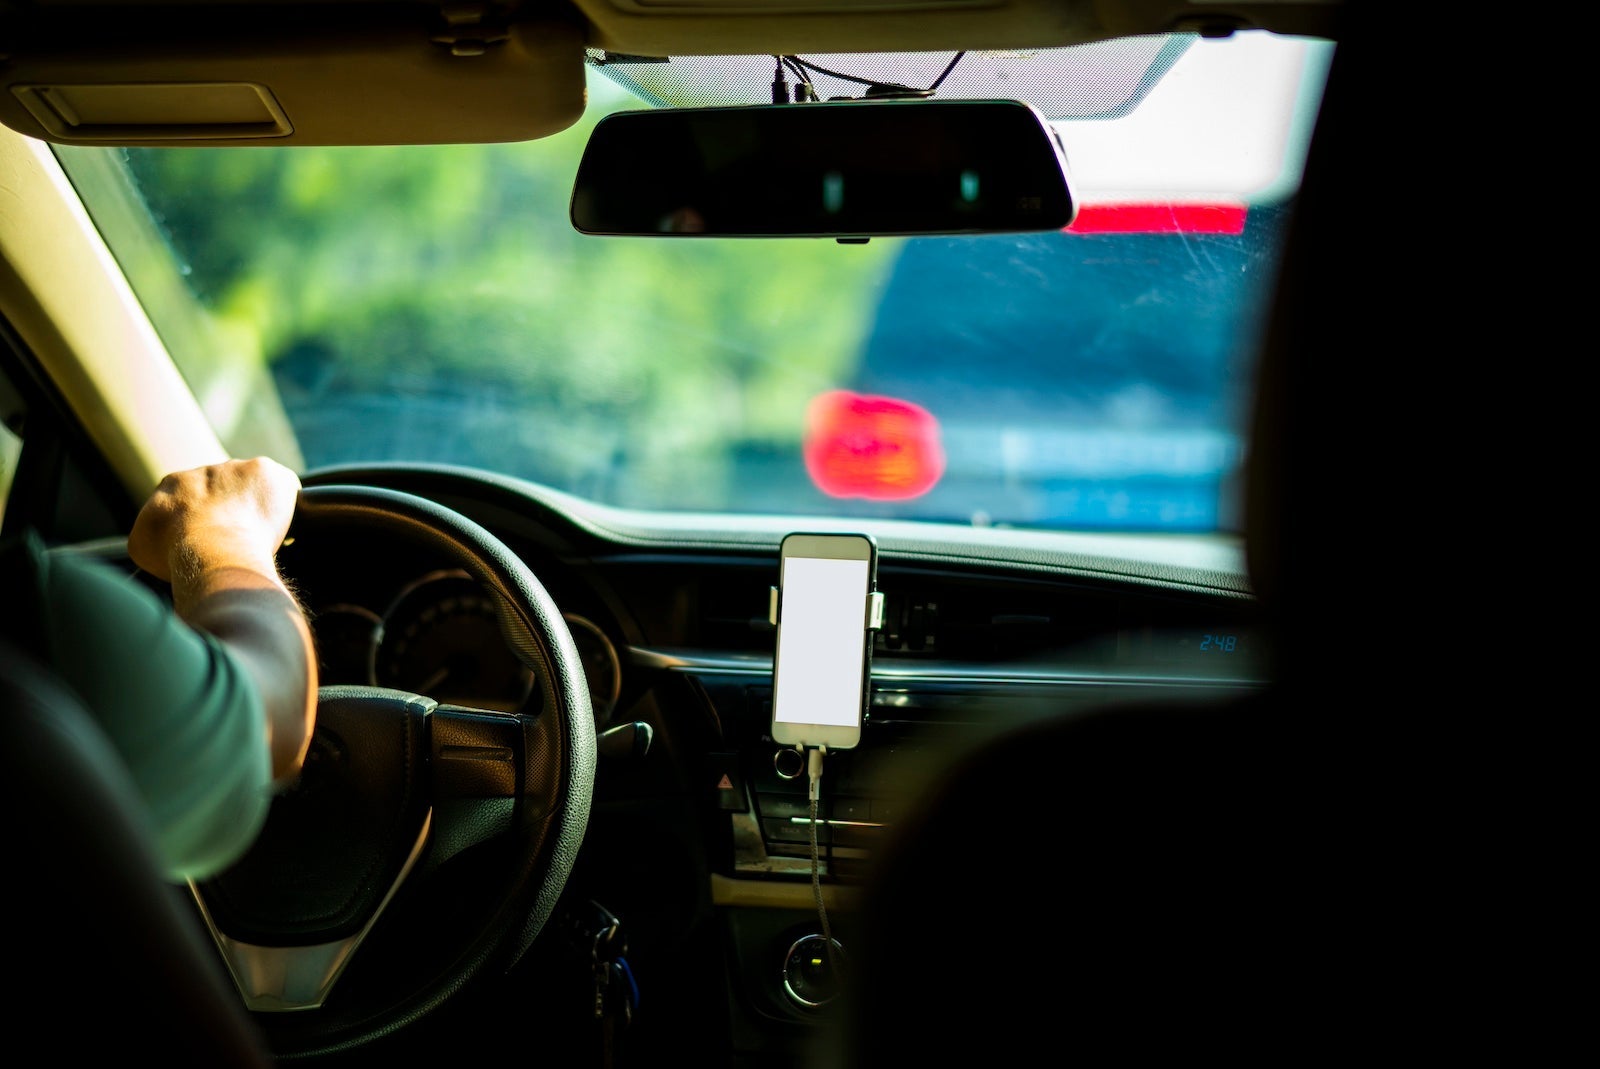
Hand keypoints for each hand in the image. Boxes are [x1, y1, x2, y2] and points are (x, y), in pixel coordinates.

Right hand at [128, 457, 301, 582]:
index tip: (214, 540)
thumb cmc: (176, 554)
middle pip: (226, 491)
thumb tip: (163, 538)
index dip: (205, 521)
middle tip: (239, 540)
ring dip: (258, 507)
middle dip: (232, 513)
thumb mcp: (143, 546)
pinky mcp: (268, 471)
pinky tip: (287, 527)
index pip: (193, 499)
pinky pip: (284, 485)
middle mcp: (206, 469)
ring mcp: (239, 468)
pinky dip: (287, 504)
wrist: (210, 547)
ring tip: (261, 537)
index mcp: (174, 484)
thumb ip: (154, 532)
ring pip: (254, 487)